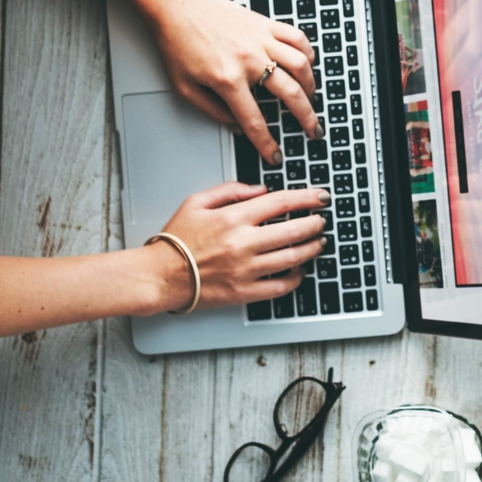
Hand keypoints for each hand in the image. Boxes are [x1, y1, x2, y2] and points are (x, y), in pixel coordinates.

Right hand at [150, 183, 329, 311]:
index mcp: (233, 218)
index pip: (281, 202)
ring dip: (312, 249)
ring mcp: (246, 269)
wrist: (160, 276)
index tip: (322, 197)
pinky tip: (299, 270)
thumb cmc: (176, 241)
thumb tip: (261, 189)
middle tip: (322, 221)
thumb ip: (230, 190)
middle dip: (316, 224)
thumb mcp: (196, 202)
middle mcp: (243, 243)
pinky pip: (280, 287)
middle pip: (295, 230)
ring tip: (318, 242)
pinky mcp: (244, 292)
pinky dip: (296, 278)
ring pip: (293, 258)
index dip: (307, 198)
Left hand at [151, 0, 319, 162]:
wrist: (175, 5)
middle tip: (313, 130)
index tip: (275, 154)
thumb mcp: (184, 87)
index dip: (267, 144)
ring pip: (301, 66)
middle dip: (307, 118)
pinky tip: (306, 64)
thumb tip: (236, 126)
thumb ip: (212, 111)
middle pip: (291, 94)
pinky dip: (307, 53)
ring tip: (311, 97)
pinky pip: (297, 38)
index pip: (255, 121)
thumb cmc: (177, 43)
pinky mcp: (265, 24)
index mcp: (228, 79)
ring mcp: (261, 40)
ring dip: (311, 86)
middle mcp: (249, 60)